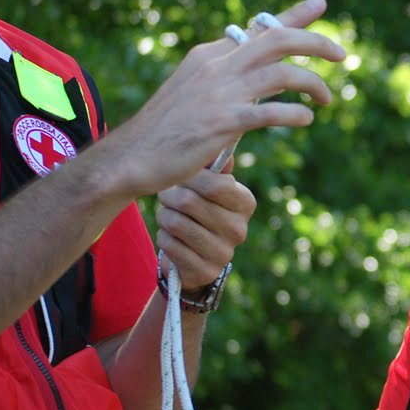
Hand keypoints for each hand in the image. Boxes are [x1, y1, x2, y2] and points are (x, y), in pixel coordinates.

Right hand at [100, 0, 346, 196]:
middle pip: (278, 39)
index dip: (294, 14)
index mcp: (211, 55)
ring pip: (282, 73)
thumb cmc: (167, 129)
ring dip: (313, 84)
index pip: (259, 28)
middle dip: (316, 42)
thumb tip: (261, 72)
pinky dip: (294, 113)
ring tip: (327, 100)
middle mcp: (217, 66)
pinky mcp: (222, 122)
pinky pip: (269, 112)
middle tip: (342, 55)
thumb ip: (226, 77)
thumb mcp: (196, 91)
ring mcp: (220, 93)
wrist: (130, 158)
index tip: (321, 3)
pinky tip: (306, 119)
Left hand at [155, 167, 254, 288]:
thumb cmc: (199, 213)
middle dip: (169, 196)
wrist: (195, 258)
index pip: (216, 184)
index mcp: (245, 203)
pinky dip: (164, 238)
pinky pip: (169, 245)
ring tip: (169, 217)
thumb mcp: (208, 189)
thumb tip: (222, 138)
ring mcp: (224, 253)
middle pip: (189, 202)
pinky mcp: (205, 270)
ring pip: (175, 222)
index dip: (189, 177)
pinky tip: (172, 239)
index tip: (180, 177)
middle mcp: (239, 229)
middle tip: (167, 197)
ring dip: (164, 217)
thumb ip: (213, 167)